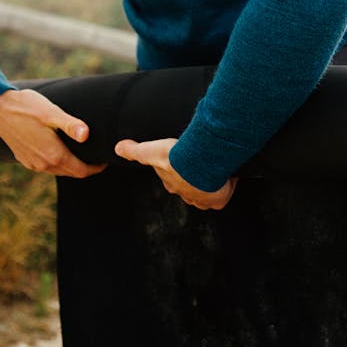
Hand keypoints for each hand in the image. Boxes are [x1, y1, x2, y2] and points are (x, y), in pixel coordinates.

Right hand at [0, 88, 105, 178]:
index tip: (105, 160)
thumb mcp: (51, 113)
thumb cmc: (27, 107)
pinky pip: (46, 166)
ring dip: (71, 165)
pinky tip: (60, 150)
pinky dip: (57, 162)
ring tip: (81, 152)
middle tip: (96, 156)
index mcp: (53, 154)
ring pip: (59, 170)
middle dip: (85, 167)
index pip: (81, 171)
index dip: (96, 168)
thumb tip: (86, 135)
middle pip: (71, 173)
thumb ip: (70, 125)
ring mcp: (32, 164)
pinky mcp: (24, 160)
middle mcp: (43, 164)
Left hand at [114, 137, 236, 209]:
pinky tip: (227, 172)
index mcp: (171, 183)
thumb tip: (118, 147)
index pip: (172, 179)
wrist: (202, 160)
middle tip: (200, 162)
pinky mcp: (218, 199)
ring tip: (214, 167)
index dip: (176, 170)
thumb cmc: (176, 157)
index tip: (182, 160)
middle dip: (193, 177)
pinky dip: (227, 184)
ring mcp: (202, 199)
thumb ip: (134, 150)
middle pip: (190, 186)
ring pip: (206, 191)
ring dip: (210, 181)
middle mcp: (186, 194)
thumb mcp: (150, 151)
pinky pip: (224, 192)